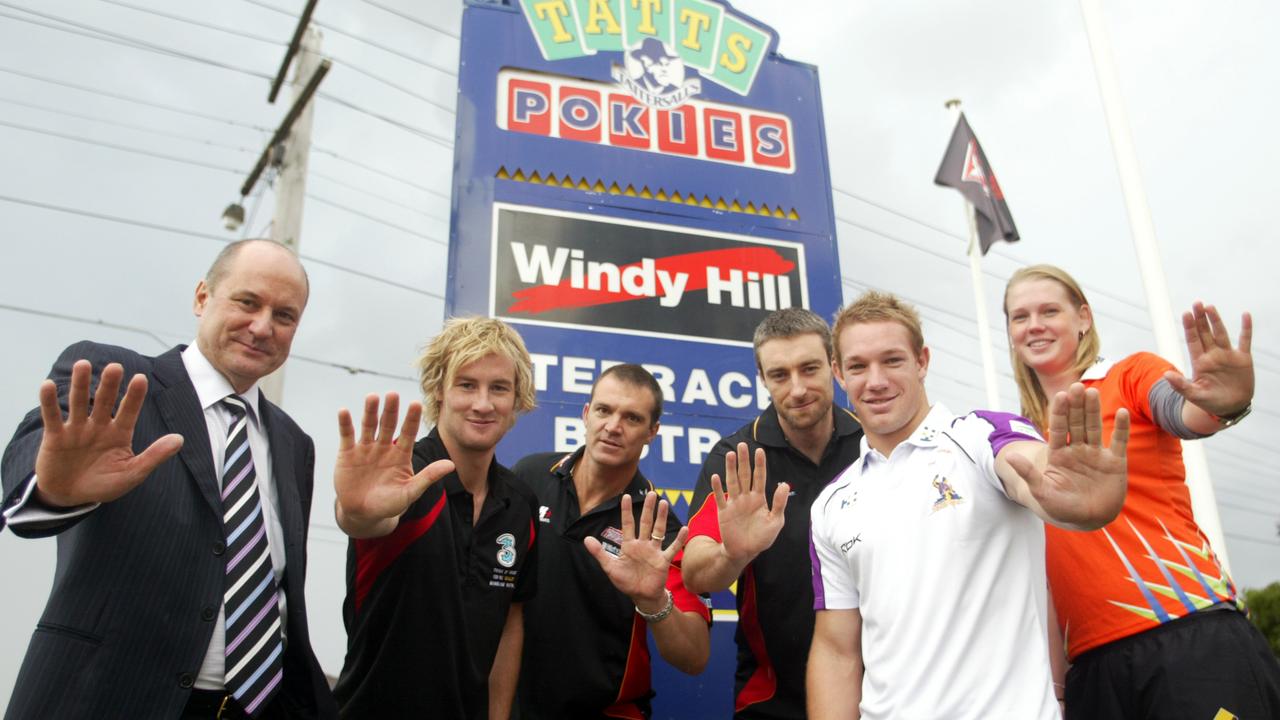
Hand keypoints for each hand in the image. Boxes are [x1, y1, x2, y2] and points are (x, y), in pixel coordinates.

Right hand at [34, 360, 183, 506]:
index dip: (134, 396)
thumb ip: (154, 456)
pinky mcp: (55, 436)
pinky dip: (49, 401)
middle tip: (115, 367)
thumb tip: (180, 439)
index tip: (141, 378)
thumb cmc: (103, 485)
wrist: (70, 497)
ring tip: (83, 364)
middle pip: (105, 401)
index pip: (129, 411)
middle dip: (110, 384)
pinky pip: (52, 416)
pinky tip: (48, 385)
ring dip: (80, 384)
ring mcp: (77, 429)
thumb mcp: (131, 473)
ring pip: (79, 402)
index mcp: (120, 433)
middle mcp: (99, 426)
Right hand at [334, 393, 453, 536]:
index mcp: (401, 454)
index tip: (416, 404)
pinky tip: (344, 411)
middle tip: (393, 394)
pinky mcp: (347, 453)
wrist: (363, 514)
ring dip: (370, 411)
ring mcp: (365, 449)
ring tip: (372, 397)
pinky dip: (345, 423)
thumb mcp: (410, 492)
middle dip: (391, 410)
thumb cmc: (389, 504)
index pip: (408, 433)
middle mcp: (384, 447)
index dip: (412, 419)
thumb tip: (451, 465)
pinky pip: (347, 435)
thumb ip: (428, 477)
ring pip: (369, 426)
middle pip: (388, 424)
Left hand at [584, 492, 687, 611]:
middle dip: (648, 508)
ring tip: (664, 503)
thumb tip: (586, 539)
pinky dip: (679, 539)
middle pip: (645, 523)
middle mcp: (643, 544)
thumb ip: (599, 553)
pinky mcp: (663, 560)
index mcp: (629, 545)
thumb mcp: (610, 567)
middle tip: (651, 493)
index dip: (626, 511)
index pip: (628, 524)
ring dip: (661, 518)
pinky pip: (672, 548)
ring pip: (659, 531)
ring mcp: (654, 551)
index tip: (625, 496)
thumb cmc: (626, 582)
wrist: (641, 596)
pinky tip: (684, 528)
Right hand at [711, 443, 787, 563]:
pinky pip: (720, 498)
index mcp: (759, 498)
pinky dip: (717, 488)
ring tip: (730, 455)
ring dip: (730, 469)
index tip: (760, 450)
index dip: (760, 464)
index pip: (760, 477)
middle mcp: (746, 497)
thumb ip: (779, 502)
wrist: (745, 552)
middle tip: (742, 445)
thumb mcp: (776, 521)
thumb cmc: (762, 538)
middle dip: (744, 460)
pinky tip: (715, 477)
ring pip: (732, 482)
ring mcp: (734, 503)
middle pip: (744, 475)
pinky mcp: (724, 512)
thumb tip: (784, 484)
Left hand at [1006, 384, 1129, 526]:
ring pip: (1094, 427)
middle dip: (1076, 406)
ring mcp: (1096, 454)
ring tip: (1092, 392)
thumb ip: (1028, 474)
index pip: (1059, 429)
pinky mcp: (1115, 462)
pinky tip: (1122, 412)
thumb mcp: (1042, 492)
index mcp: (1059, 454)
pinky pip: (1118, 442)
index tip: (1060, 396)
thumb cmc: (1061, 507)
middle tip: (1076, 386)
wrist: (1087, 520)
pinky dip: (1121, 428)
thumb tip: (1008, 458)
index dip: (1060, 413)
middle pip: (1076, 423)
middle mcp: (1077, 450)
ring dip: (1093, 411)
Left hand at [1165, 302, 1253, 416]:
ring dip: (1216, 320)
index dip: (1189, 327)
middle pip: (1204, 333)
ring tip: (1210, 307)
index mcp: (1199, 362)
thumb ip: (1180, 385)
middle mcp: (1212, 355)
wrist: (1230, 408)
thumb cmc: (1210, 402)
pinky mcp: (1243, 359)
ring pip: (1221, 333)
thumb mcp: (1194, 395)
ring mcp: (1227, 355)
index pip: (1193, 340)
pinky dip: (1246, 328)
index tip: (1186, 314)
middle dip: (1200, 319)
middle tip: (1196, 303)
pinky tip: (1245, 315)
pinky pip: (1245, 340)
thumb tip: (1165, 375)